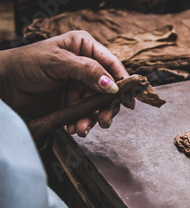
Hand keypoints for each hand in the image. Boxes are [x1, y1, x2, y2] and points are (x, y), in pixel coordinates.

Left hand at [0, 30, 129, 136]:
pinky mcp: (72, 103)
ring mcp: (80, 86)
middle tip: (105, 119)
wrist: (4, 86)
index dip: (123, 81)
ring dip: (94, 118)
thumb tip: (111, 85)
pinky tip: (74, 128)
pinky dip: (83, 124)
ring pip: (98, 105)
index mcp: (85, 48)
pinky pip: (86, 115)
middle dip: (108, 106)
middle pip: (109, 89)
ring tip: (84, 128)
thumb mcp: (57, 62)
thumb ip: (87, 71)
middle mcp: (86, 67)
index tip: (129, 98)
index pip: (112, 64)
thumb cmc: (26, 64)